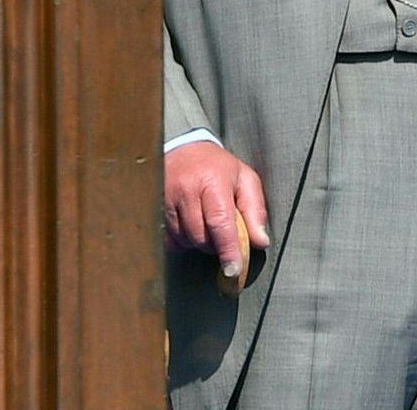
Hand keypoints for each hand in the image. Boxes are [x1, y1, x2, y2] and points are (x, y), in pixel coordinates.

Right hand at [163, 139, 268, 279]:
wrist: (184, 147)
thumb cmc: (219, 167)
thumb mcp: (245, 179)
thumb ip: (255, 210)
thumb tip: (260, 242)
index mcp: (213, 181)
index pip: (220, 222)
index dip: (228, 249)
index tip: (233, 270)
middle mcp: (187, 190)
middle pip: (201, 236)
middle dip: (215, 246)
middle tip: (224, 236)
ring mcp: (167, 199)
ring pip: (184, 240)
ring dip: (199, 243)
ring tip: (207, 226)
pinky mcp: (156, 208)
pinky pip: (169, 239)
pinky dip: (182, 241)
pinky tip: (190, 228)